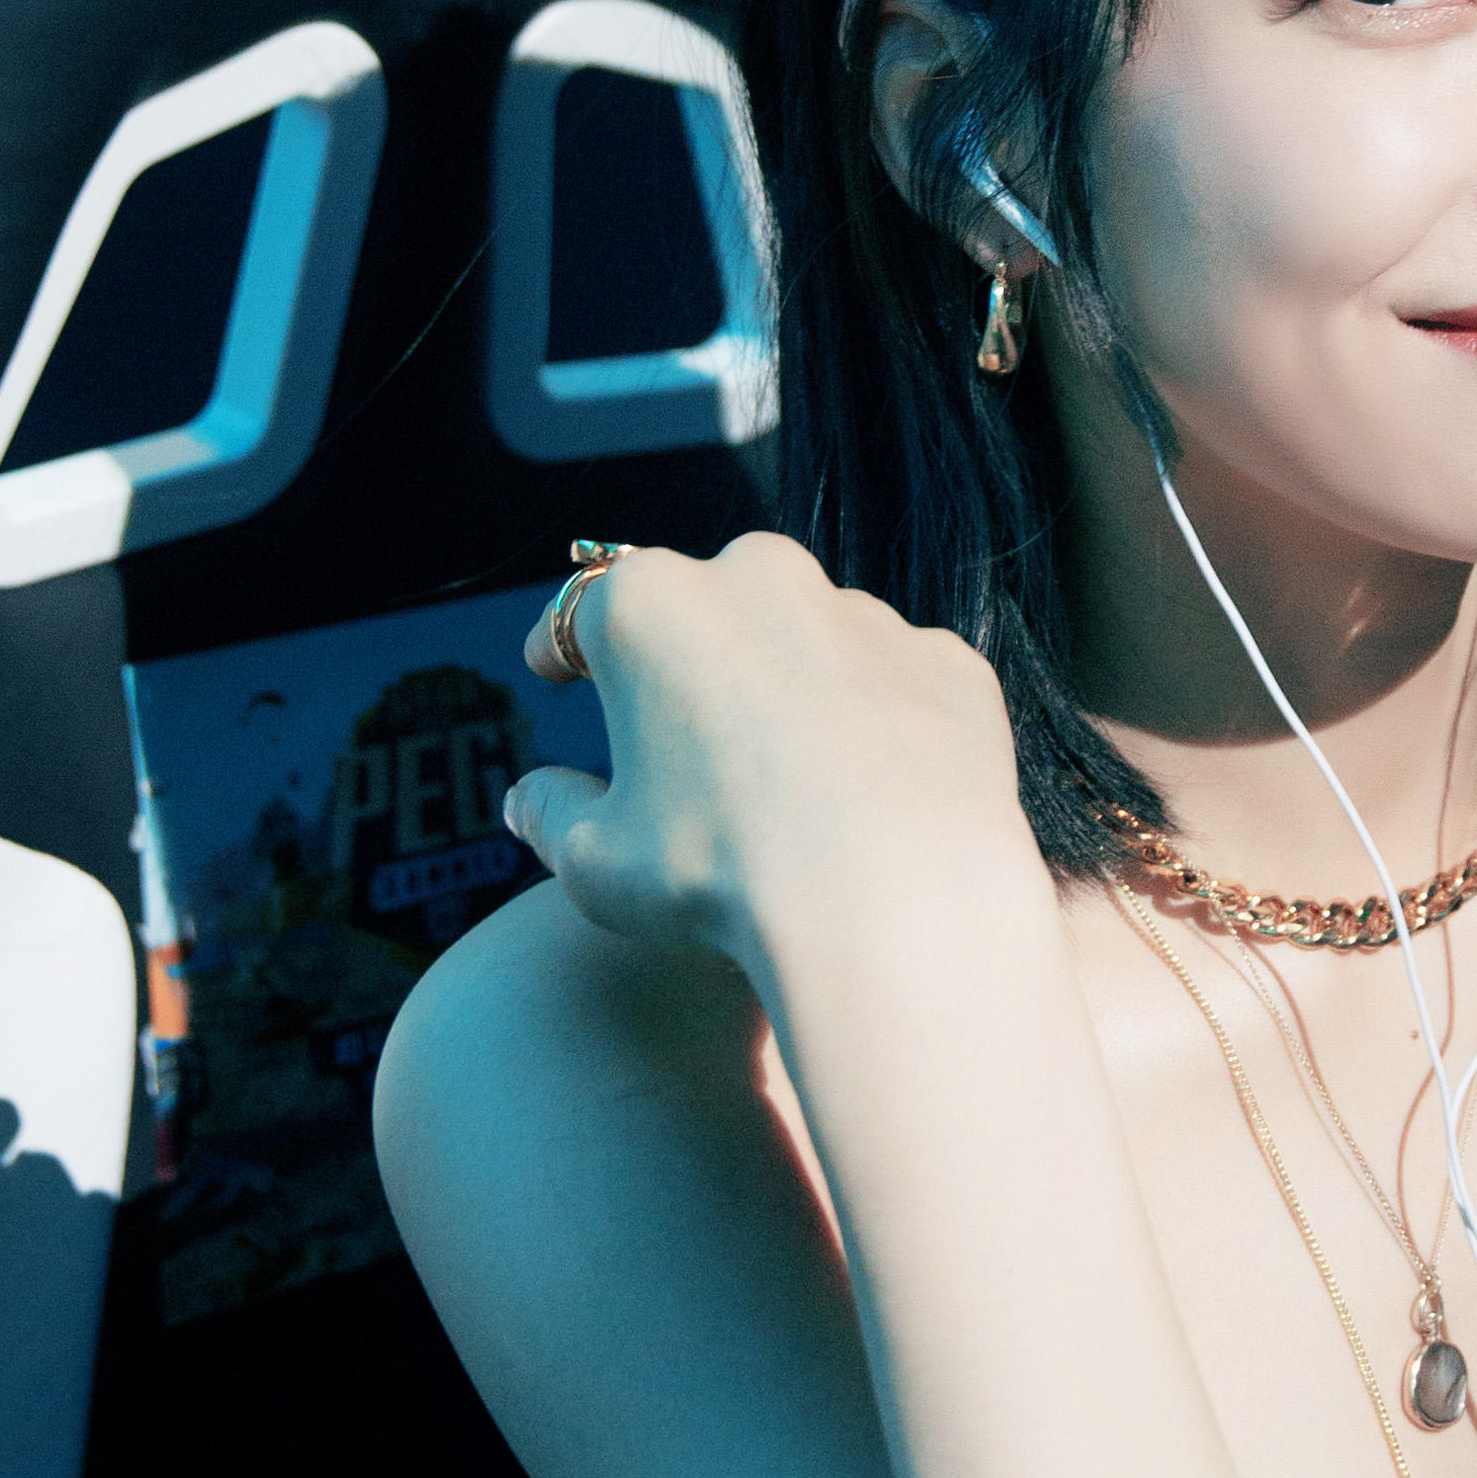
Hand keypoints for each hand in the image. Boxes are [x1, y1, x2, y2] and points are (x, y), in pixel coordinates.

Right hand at [505, 531, 1039, 975]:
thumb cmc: (721, 874)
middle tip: (681, 733)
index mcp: (650, 605)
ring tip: (790, 780)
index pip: (581, 612)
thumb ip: (553, 816)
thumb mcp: (598, 863)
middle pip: (705, 607)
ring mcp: (865, 614)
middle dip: (689, 658)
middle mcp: (760, 578)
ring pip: (810, 639)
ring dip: (791, 687)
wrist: (897, 898)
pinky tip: (871, 795)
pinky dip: (878, 724)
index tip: (558, 672)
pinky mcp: (947, 662)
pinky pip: (895, 685)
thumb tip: (529, 800)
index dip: (562, 648)